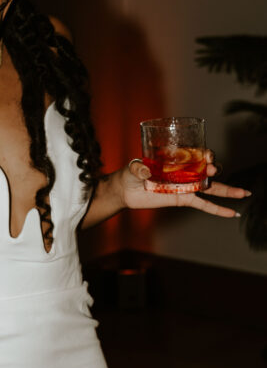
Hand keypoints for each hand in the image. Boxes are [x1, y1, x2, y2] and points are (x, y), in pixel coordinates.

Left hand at [123, 150, 248, 216]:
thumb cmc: (130, 173)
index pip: (197, 153)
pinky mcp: (183, 199)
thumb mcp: (133, 167)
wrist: (125, 190)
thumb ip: (139, 168)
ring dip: (228, 190)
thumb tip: (144, 171)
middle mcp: (185, 171)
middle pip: (208, 169)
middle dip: (214, 168)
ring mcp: (186, 186)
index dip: (206, 153)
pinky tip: (232, 213)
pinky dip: (218, 210)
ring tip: (243, 193)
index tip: (207, 155)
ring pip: (211, 187)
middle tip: (212, 170)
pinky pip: (203, 205)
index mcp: (177, 158)